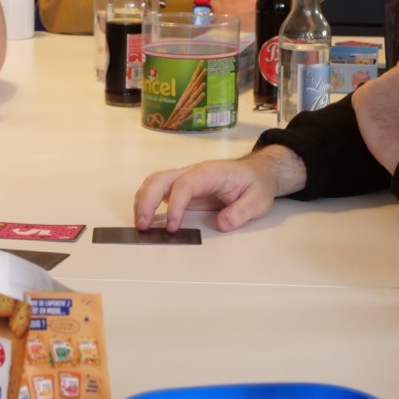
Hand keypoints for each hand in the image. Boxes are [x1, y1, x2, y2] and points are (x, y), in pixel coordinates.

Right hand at [134, 145, 304, 231]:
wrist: (257, 173)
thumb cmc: (255, 184)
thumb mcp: (258, 200)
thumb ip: (241, 212)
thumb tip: (222, 224)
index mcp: (210, 172)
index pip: (185, 185)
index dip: (175, 205)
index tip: (172, 227)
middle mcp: (193, 172)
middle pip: (161, 179)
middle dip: (147, 201)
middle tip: (143, 226)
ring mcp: (185, 178)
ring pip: (155, 181)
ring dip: (143, 200)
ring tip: (140, 224)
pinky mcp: (182, 186)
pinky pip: (158, 189)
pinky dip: (147, 201)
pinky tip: (146, 218)